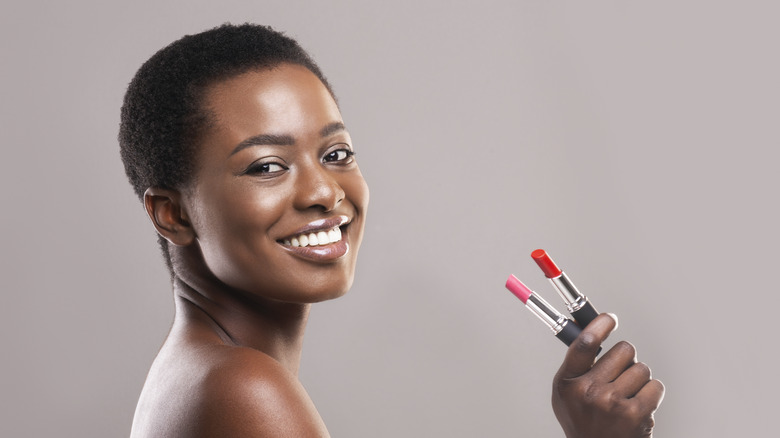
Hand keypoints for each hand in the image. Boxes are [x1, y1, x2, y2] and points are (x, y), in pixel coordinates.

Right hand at [552, 314, 664, 437]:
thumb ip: (577, 364)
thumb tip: (589, 327)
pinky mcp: (635, 415)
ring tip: (628, 397)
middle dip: (627, 358)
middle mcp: (588, 392)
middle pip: (623, 350)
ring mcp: (612, 404)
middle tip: (620, 374)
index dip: (600, 324)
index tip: (610, 318)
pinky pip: (655, 385)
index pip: (585, 343)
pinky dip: (652, 393)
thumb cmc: (585, 423)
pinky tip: (640, 406)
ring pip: (642, 367)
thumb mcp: (567, 394)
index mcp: (568, 384)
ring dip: (639, 379)